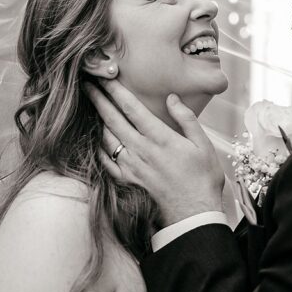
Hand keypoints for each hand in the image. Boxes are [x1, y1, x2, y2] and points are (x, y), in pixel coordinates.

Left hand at [83, 81, 224, 225]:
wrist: (194, 214)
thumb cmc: (202, 180)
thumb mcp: (203, 145)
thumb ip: (186, 119)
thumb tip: (172, 98)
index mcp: (160, 139)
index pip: (132, 108)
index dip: (116, 91)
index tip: (105, 77)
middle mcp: (141, 150)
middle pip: (113, 120)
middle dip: (99, 100)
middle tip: (87, 85)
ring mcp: (132, 166)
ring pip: (107, 138)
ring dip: (97, 120)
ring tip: (91, 107)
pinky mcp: (129, 180)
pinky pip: (107, 160)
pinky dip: (99, 147)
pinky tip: (97, 139)